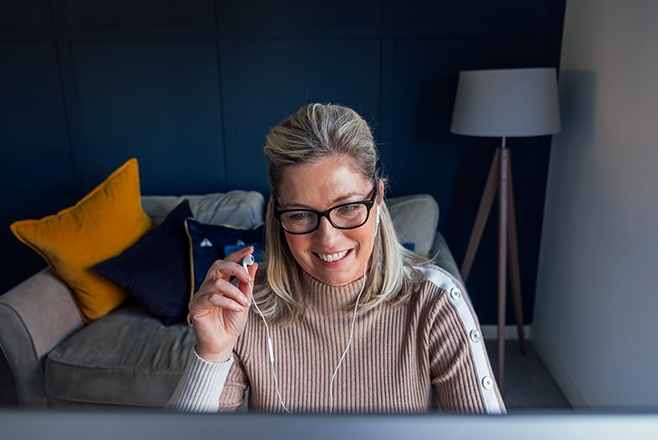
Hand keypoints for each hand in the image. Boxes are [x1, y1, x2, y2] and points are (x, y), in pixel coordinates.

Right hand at [188, 246, 257, 362]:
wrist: (224, 344)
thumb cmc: (232, 323)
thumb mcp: (244, 301)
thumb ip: (247, 284)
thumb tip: (253, 264)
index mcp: (220, 282)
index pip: (227, 263)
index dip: (238, 255)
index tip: (251, 250)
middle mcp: (209, 286)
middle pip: (218, 265)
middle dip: (235, 268)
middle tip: (248, 279)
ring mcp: (201, 295)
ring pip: (217, 283)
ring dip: (235, 292)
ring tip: (245, 303)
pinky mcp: (196, 306)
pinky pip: (212, 298)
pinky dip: (228, 302)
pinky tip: (237, 308)